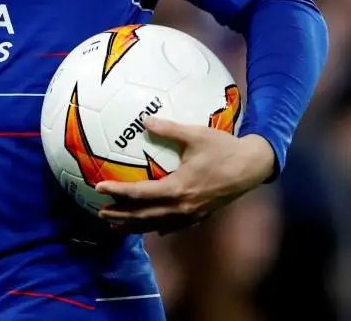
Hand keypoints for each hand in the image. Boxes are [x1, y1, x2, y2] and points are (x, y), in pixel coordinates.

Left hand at [95, 118, 276, 234]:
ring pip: (157, 225)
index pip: (140, 194)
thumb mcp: (195, 134)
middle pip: (144, 216)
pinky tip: (151, 228)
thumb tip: (144, 121)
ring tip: (116, 225)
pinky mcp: (200, 216)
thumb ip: (168, 128)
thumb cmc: (223, 148)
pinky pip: (173, 226)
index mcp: (178, 188)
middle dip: (121, 216)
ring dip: (135, 225)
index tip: (98, 188)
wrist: (252, 167)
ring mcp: (192, 215)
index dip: (117, 192)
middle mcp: (183, 207)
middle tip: (100, 212)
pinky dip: (157, 227)